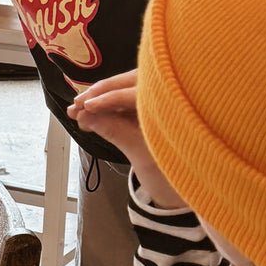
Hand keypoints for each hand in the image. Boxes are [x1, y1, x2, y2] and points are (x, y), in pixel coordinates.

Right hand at [67, 70, 183, 208]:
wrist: (188, 183)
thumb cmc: (173, 170)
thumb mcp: (141, 155)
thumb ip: (114, 131)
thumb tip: (85, 116)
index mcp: (174, 105)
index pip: (135, 93)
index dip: (109, 99)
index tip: (87, 107)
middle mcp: (169, 95)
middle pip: (128, 83)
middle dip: (99, 94)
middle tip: (76, 105)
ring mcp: (160, 99)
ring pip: (124, 89)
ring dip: (98, 100)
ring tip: (77, 112)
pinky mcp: (150, 105)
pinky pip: (125, 100)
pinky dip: (106, 107)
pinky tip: (88, 115)